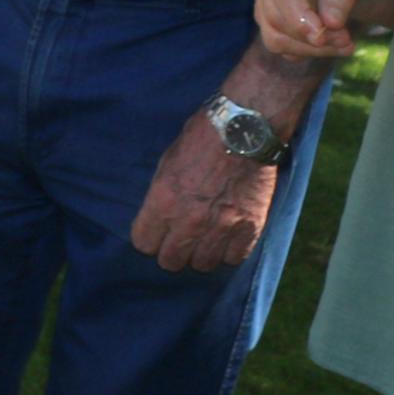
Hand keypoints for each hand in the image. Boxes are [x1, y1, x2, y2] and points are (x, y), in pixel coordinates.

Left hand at [129, 109, 278, 273]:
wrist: (244, 129)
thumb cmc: (201, 139)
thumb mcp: (166, 162)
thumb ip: (161, 195)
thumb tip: (158, 217)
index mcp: (163, 202)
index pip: (144, 244)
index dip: (149, 238)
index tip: (155, 232)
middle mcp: (190, 221)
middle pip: (171, 261)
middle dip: (172, 251)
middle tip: (180, 239)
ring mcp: (221, 228)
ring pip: (203, 265)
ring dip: (201, 254)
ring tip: (204, 239)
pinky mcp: (249, 228)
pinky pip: (234, 258)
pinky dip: (229, 251)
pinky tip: (227, 237)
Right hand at [253, 0, 393, 63]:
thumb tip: (330, 24)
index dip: (297, 16)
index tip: (321, 37)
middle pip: (275, 16)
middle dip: (312, 37)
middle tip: (348, 40)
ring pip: (273, 36)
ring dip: (310, 49)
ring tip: (344, 44)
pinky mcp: (269, 18)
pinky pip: (280, 44)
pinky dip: (306, 51)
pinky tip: (332, 45)